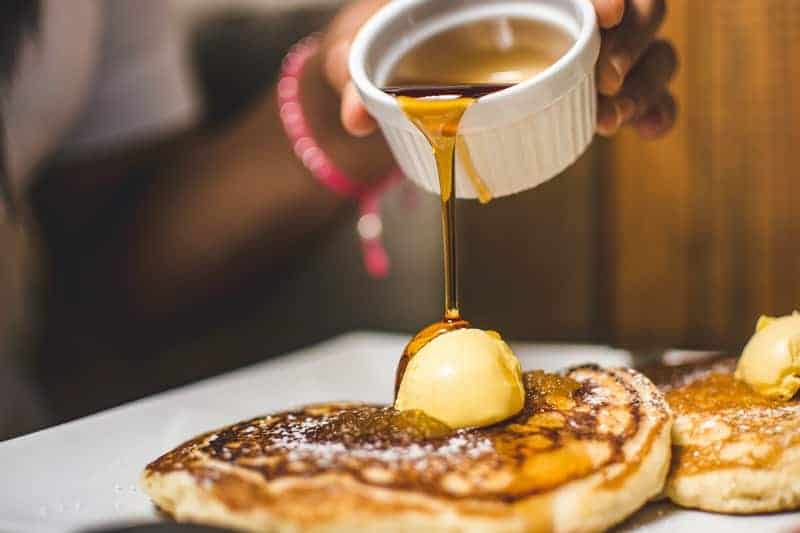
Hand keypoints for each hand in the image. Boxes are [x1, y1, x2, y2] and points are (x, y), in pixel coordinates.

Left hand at [322, 0, 676, 139]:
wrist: (393, 58)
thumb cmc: (380, 36)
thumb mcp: (359, 41)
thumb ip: (352, 67)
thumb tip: (357, 117)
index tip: (605, 12)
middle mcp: (556, 1)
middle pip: (636, 0)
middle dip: (636, 35)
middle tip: (607, 78)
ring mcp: (578, 40)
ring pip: (650, 41)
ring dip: (647, 77)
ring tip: (612, 120)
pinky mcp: (587, 79)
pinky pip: (642, 85)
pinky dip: (654, 106)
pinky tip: (644, 130)